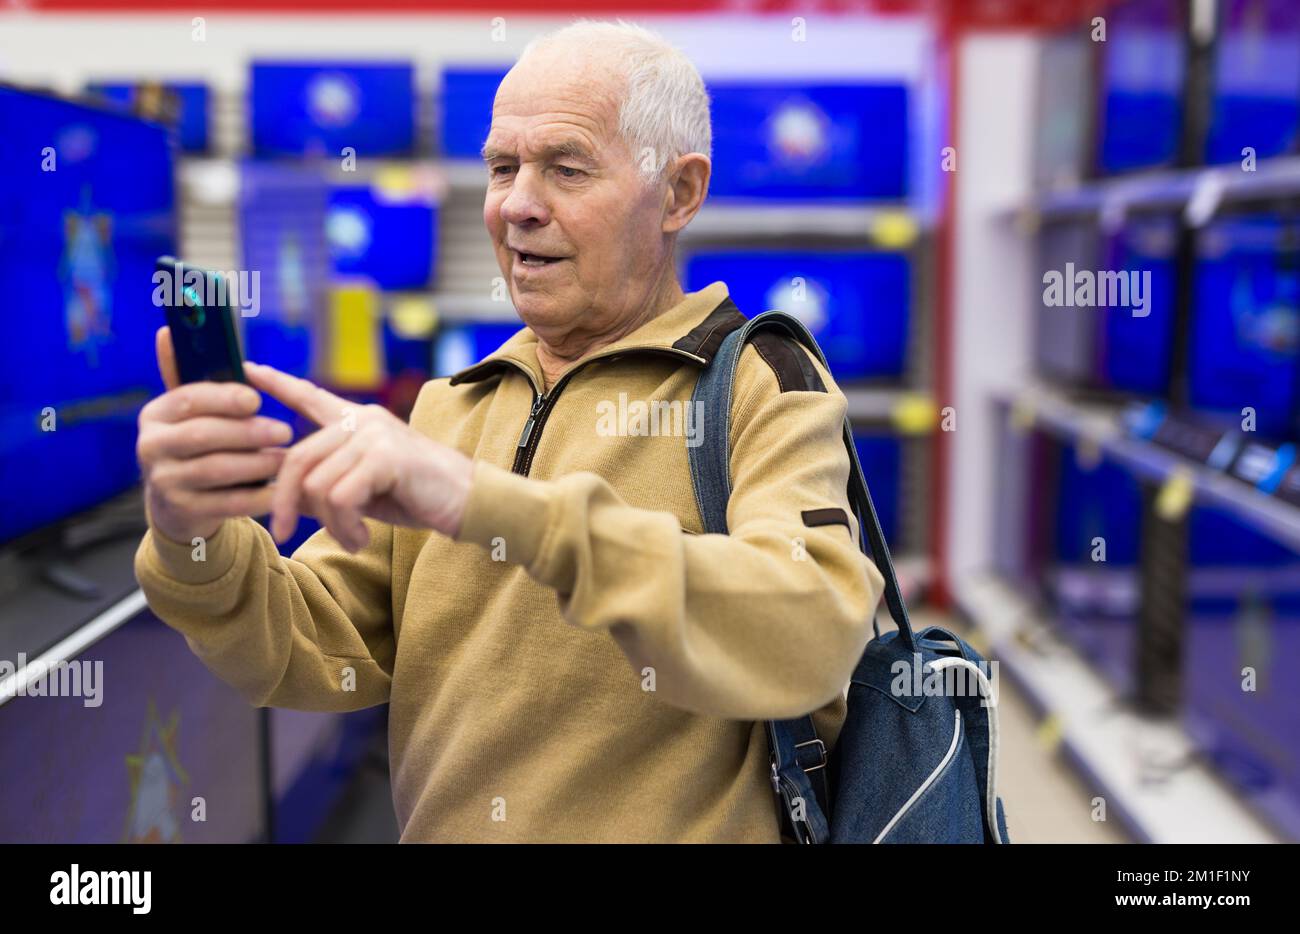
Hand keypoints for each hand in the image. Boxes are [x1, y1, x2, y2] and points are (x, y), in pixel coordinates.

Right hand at [137, 327, 292, 544]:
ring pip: (216, 470)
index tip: (256, 399)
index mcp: (155, 414)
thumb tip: (167, 330)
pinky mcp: (182, 511)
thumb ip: (187, 374)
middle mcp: (151, 446)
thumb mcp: (189, 412)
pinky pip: (227, 503)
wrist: (177, 504)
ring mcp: (164, 482)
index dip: (223, 397)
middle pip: (203, 436)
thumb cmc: (195, 444)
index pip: (187, 398)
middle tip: (285, 431)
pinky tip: (281, 489)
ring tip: (287, 459)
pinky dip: (257, 496)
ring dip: (257, 463)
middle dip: (247, 433)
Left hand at [243, 361, 473, 551]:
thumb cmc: (422, 497)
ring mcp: (375, 436)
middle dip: (284, 501)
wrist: (471, 502)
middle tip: (283, 532)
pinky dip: (345, 526)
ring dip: (329, 524)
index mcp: (360, 422)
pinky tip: (361, 536)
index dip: (279, 384)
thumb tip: (285, 498)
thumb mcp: (365, 491)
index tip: (249, 369)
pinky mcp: (385, 457)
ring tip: (352, 537)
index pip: (311, 397)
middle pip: (296, 458)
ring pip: (317, 485)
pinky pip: (339, 498)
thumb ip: (328, 484)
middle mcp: (364, 421)